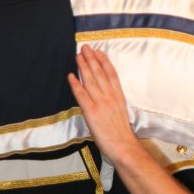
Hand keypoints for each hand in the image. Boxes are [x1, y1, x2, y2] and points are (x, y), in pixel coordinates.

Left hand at [67, 45, 141, 168]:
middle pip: (100, 73)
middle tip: (85, 47)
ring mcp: (100, 103)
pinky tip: (71, 76)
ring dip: (83, 67)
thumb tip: (106, 97)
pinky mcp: (91, 111)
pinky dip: (75, 84)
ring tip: (78, 56)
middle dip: (92, 59)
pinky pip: (81, 95)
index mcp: (118, 97)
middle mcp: (110, 97)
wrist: (123, 146)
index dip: (104, 61)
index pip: (111, 74)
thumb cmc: (122, 134)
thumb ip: (113, 103)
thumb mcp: (121, 113)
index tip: (99, 51)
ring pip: (90, 80)